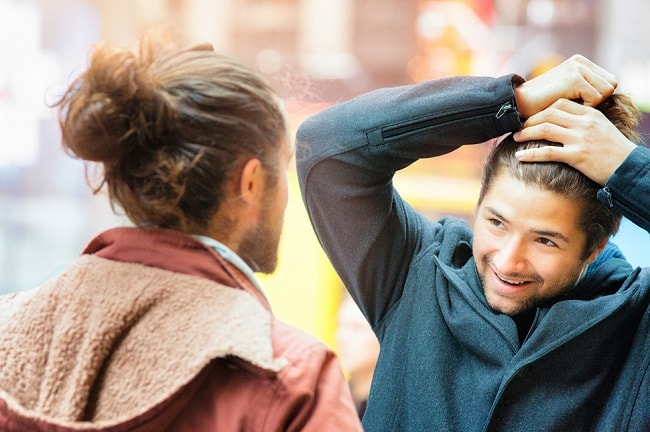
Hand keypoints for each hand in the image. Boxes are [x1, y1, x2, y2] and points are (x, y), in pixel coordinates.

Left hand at [513, 98, 636, 185]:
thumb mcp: (601, 128)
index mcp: (591, 114)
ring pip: (545, 129)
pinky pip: (547, 152)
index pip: (561, 103)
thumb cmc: (613, 150)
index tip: (531, 116)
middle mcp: (584, 123)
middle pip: (549, 114)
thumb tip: (563, 122)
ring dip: (526, 133)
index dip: (542, 109)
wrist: (628, 168)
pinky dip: (530, 154)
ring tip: (515, 138)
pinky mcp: (576, 156)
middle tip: (518, 127)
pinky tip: (519, 156)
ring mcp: (580, 139)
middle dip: (530, 119)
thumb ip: (583, 122)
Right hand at [514, 55, 616, 118]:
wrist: (519, 103)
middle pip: (611, 84)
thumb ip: (586, 86)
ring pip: (606, 90)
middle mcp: (580, 62)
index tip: (580, 103)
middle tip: (578, 106)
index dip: (598, 96)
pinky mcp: (574, 79)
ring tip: (573, 106)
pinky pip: (596, 98)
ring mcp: (577, 68)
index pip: (608, 80)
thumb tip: (609, 92)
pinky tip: (569, 108)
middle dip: (598, 99)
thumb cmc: (542, 103)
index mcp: (580, 62)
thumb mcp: (568, 90)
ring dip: (592, 103)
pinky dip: (585, 107)